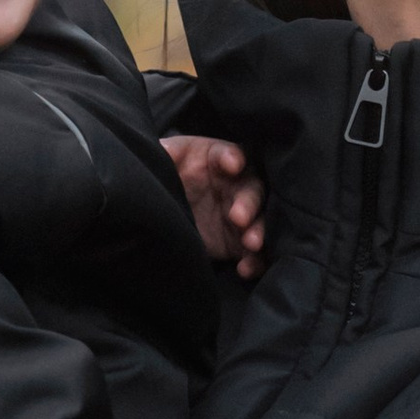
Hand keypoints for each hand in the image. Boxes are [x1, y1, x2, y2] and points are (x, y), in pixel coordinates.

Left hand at [163, 134, 264, 279]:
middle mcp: (236, 185)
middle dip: (248, 202)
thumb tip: (159, 150)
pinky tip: (245, 268)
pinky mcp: (240, 242)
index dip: (232, 157)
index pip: (231, 154)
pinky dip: (255, 261)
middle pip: (252, 189)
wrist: (169, 211)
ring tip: (251, 243)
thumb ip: (165, 154)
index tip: (231, 165)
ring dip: (259, 231)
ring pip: (260, 220)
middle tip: (239, 217)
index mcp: (218, 160)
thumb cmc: (171, 175)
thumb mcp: (166, 161)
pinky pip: (255, 252)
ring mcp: (241, 215)